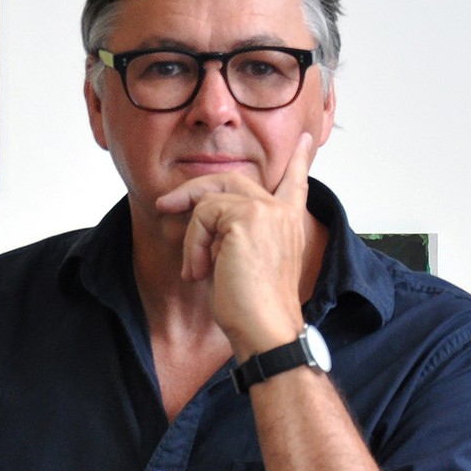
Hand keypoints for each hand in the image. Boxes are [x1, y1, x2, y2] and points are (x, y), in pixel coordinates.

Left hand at [155, 134, 315, 356]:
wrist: (266, 331)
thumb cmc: (256, 309)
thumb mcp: (248, 263)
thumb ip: (236, 236)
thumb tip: (205, 218)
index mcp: (289, 223)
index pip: (295, 182)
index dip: (298, 160)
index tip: (304, 139)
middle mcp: (281, 212)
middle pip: (231, 179)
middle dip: (193, 190)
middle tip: (165, 204)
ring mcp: (265, 211)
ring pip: (210, 200)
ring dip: (192, 237)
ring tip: (196, 270)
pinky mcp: (245, 218)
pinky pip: (202, 216)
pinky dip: (192, 246)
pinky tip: (199, 273)